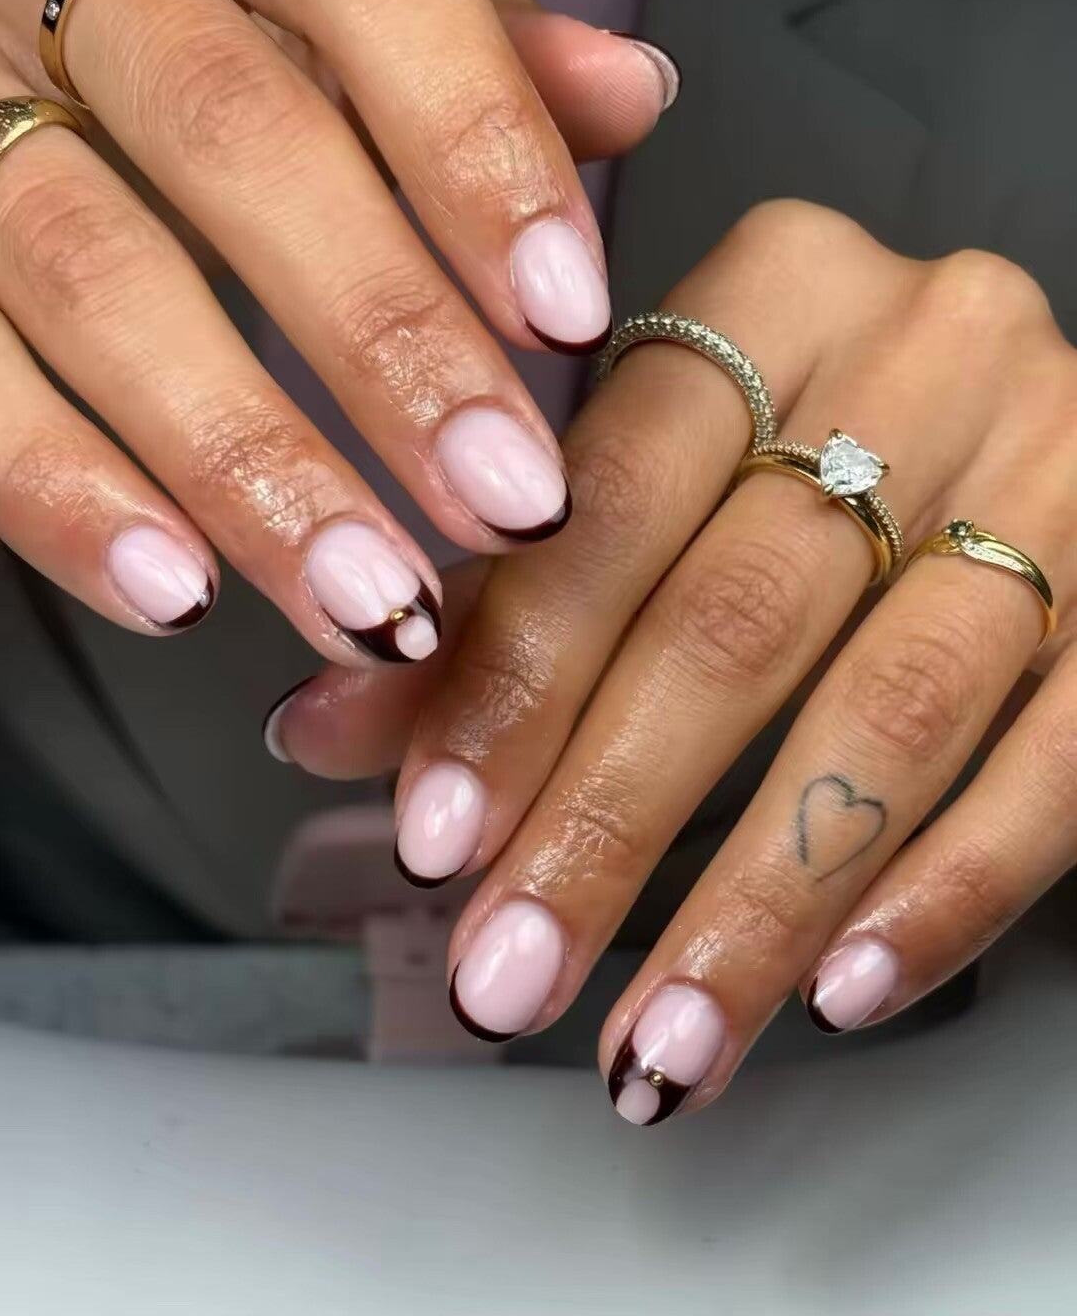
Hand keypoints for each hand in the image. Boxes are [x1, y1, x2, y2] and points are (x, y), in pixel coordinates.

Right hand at [0, 0, 671, 650]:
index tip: (571, 316)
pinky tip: (183, 594)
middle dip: (388, 339)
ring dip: (245, 458)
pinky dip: (66, 494)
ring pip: (92, 274)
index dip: (474, 146)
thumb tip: (629, 92)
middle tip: (509, 502)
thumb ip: (475, 50)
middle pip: (234, 138)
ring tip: (374, 602)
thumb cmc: (206, 8)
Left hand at [274, 200, 1076, 1122]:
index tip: (438, 840)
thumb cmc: (802, 436)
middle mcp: (920, 351)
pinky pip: (1064, 751)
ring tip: (659, 1037)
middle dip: (611, 819)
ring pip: (893, 705)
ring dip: (760, 896)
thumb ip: (499, 595)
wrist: (1013, 406)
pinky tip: (839, 986)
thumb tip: (324, 731)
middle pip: (740, 616)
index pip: (610, 501)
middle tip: (513, 975)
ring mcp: (1054, 460)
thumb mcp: (652, 465)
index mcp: (769, 290)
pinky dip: (947, 884)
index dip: (515, 682)